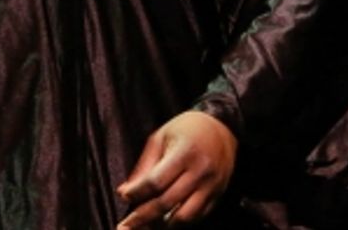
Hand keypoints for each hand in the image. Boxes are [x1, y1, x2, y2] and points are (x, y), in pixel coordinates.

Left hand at [116, 111, 236, 227]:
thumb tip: (125, 192)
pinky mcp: (218, 195)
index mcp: (184, 153)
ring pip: (184, 217)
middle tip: (125, 225)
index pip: (155, 182)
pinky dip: (180, 222)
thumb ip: (144, 165)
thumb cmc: (187, 129)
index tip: (125, 196)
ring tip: (148, 224)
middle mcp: (200, 172)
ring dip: (163, 224)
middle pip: (167, 203)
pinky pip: (197, 217)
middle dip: (142, 216)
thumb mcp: (161, 137)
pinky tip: (166, 220)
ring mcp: (211, 186)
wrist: (222, 126)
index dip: (137, 193)